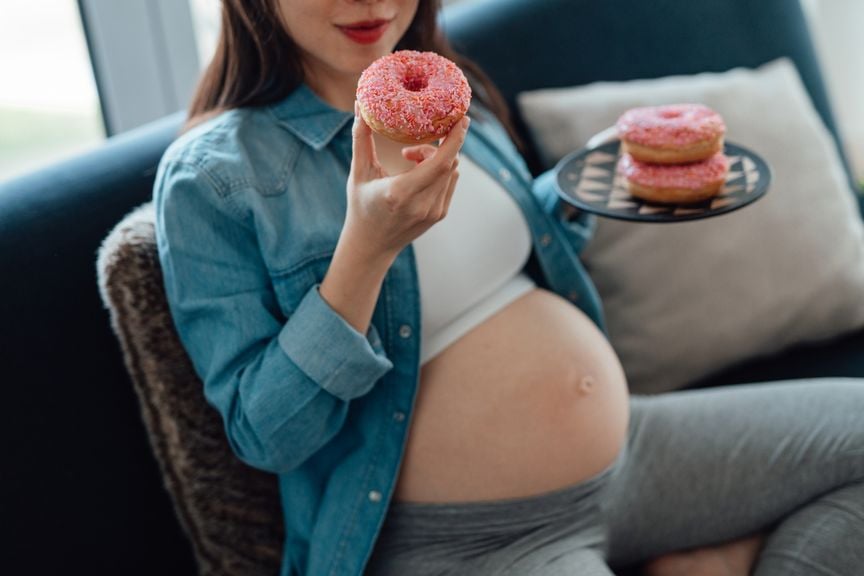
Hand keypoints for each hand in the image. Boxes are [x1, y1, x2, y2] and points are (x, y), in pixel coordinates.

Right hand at [344, 102, 468, 261]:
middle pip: (449, 163)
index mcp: (401, 193)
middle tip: (419, 139)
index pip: (441, 162)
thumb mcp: (358, 173)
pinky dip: (440, 170)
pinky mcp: (439, 215)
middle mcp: (422, 204)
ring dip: (438, 157)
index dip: (456, 139)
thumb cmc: (361, 207)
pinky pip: (450, 182)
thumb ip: (361, 138)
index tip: (462, 118)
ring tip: (411, 158)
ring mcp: (434, 212)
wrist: (371, 246)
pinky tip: (418, 171)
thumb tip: (359, 105)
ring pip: (452, 172)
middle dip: (440, 144)